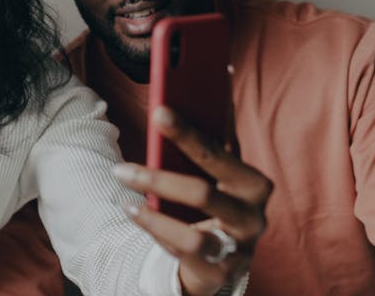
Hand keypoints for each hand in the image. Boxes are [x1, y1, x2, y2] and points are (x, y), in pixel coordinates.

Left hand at [112, 106, 271, 295]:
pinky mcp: (220, 274)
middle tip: (120, 169)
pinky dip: (158, 235)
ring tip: (125, 202)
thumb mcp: (217, 175)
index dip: (186, 133)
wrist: (223, 256)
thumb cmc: (215, 203)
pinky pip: (182, 256)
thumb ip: (210, 144)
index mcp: (254, 185)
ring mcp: (238, 250)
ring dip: (152, 218)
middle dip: (157, 180)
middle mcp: (253, 219)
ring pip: (192, 238)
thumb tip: (193, 101)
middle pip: (202, 195)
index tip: (159, 112)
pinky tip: (138, 217)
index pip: (217, 154)